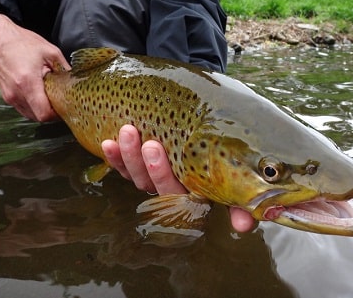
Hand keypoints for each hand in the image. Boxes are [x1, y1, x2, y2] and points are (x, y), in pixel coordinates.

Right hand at [0, 14, 70, 120]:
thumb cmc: (21, 42)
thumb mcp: (50, 52)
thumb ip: (64, 69)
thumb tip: (75, 81)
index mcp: (28, 82)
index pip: (43, 113)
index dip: (56, 115)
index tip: (64, 108)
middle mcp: (16, 93)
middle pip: (38, 117)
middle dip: (51, 113)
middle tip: (60, 102)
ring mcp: (9, 95)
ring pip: (30, 114)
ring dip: (41, 110)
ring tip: (49, 96)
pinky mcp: (6, 95)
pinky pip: (22, 108)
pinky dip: (32, 106)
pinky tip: (39, 95)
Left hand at [102, 125, 255, 232]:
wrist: (208, 126)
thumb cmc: (224, 147)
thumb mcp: (235, 173)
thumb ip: (239, 199)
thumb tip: (244, 226)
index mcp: (196, 191)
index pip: (178, 192)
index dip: (163, 174)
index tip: (156, 149)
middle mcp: (174, 189)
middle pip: (155, 185)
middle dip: (149, 165)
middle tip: (148, 142)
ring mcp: (154, 179)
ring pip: (138, 177)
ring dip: (129, 156)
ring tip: (127, 131)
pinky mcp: (140, 169)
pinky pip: (123, 170)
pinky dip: (115, 158)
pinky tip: (108, 143)